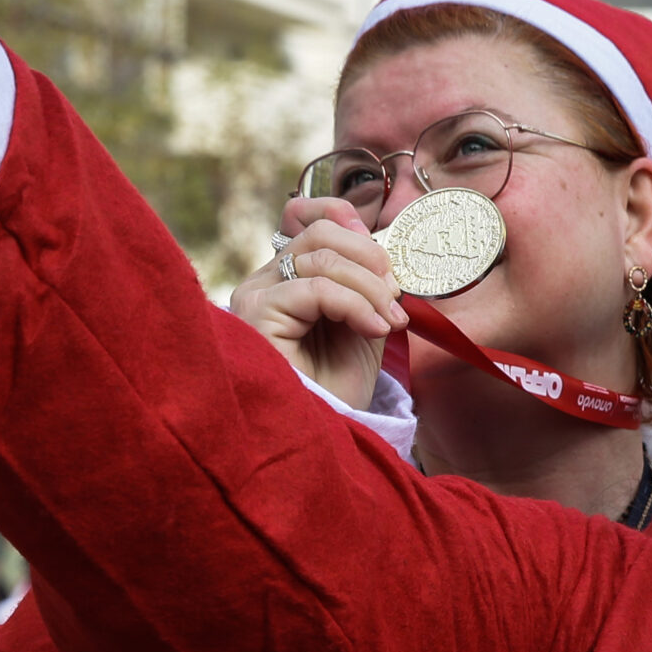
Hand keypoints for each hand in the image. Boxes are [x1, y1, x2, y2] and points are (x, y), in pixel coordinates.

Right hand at [227, 197, 409, 409]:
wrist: (326, 433)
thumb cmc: (338, 387)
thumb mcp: (363, 320)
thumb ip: (365, 280)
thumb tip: (376, 236)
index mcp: (286, 278)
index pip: (305, 218)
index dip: (347, 219)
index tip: (386, 256)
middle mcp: (263, 281)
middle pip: (320, 233)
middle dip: (370, 259)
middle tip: (396, 297)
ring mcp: (255, 295)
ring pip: (323, 258)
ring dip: (370, 288)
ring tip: (389, 322)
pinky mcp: (256, 314)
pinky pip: (316, 288)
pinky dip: (356, 305)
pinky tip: (374, 329)